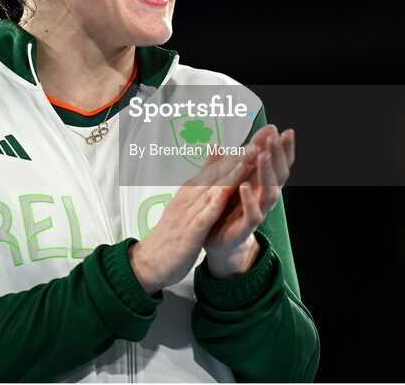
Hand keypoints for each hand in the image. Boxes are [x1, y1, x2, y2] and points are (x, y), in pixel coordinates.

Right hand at [128, 147, 253, 294]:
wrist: (149, 261)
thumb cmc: (171, 233)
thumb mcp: (185, 204)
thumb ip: (199, 184)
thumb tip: (212, 161)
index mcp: (189, 191)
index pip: (214, 170)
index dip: (234, 157)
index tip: (253, 143)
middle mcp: (188, 198)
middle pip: (215, 175)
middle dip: (236, 159)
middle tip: (255, 144)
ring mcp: (188, 214)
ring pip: (211, 190)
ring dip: (229, 175)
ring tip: (246, 161)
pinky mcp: (189, 232)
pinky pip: (203, 215)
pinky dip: (215, 202)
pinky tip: (227, 192)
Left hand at [203, 125, 295, 278]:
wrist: (218, 241)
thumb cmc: (228, 207)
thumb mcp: (231, 179)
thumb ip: (236, 159)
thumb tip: (226, 141)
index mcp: (262, 183)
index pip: (278, 163)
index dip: (284, 148)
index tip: (286, 130)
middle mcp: (264, 196)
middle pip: (279, 174)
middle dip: (278, 155)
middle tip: (276, 137)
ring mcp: (258, 211)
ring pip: (269, 192)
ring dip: (266, 173)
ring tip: (262, 155)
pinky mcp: (245, 226)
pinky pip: (252, 213)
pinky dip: (249, 199)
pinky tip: (244, 186)